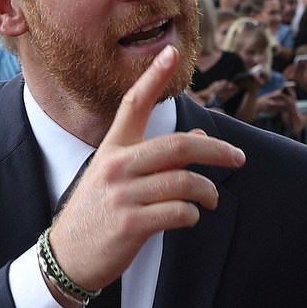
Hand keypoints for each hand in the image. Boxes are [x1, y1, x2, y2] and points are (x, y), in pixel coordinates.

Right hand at [48, 46, 245, 292]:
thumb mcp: (119, 178)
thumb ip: (156, 158)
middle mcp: (116, 165)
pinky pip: (178, 211)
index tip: (171, 52)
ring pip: (184, 181)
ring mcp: (122, 194)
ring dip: (208, 191)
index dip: (153, 77)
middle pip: (178, 145)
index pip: (133, 104)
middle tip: (238, 157)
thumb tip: (200, 136)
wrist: (68, 255)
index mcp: (112, 148)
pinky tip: (189, 217)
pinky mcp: (130, 223)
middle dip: (216, 150)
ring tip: (212, 199)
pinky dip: (192, 214)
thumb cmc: (98, 213)